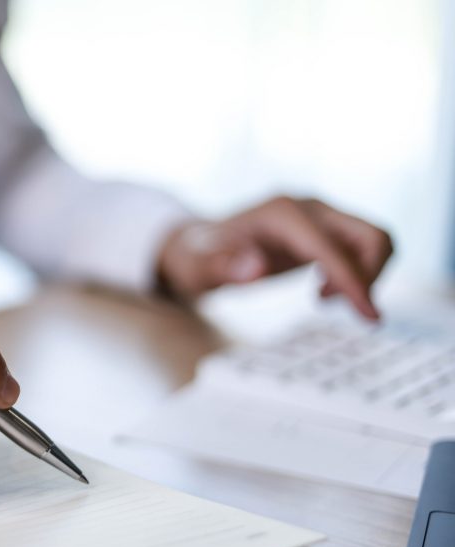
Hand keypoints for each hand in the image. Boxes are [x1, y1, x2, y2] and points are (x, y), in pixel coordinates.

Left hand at [157, 196, 392, 319]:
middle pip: (372, 235)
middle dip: (369, 276)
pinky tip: (322, 292)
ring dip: (364, 276)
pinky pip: (361, 248)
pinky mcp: (322, 230)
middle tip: (329, 305)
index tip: (371, 318)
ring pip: (374, 241)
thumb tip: (255, 268)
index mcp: (283, 214)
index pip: (333, 248)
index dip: (355, 282)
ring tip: (322, 298)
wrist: (196, 246)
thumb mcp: (198, 269)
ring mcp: (319, 216)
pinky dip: (356, 273)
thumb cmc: (196, 259)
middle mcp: (308, 207)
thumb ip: (223, 267)